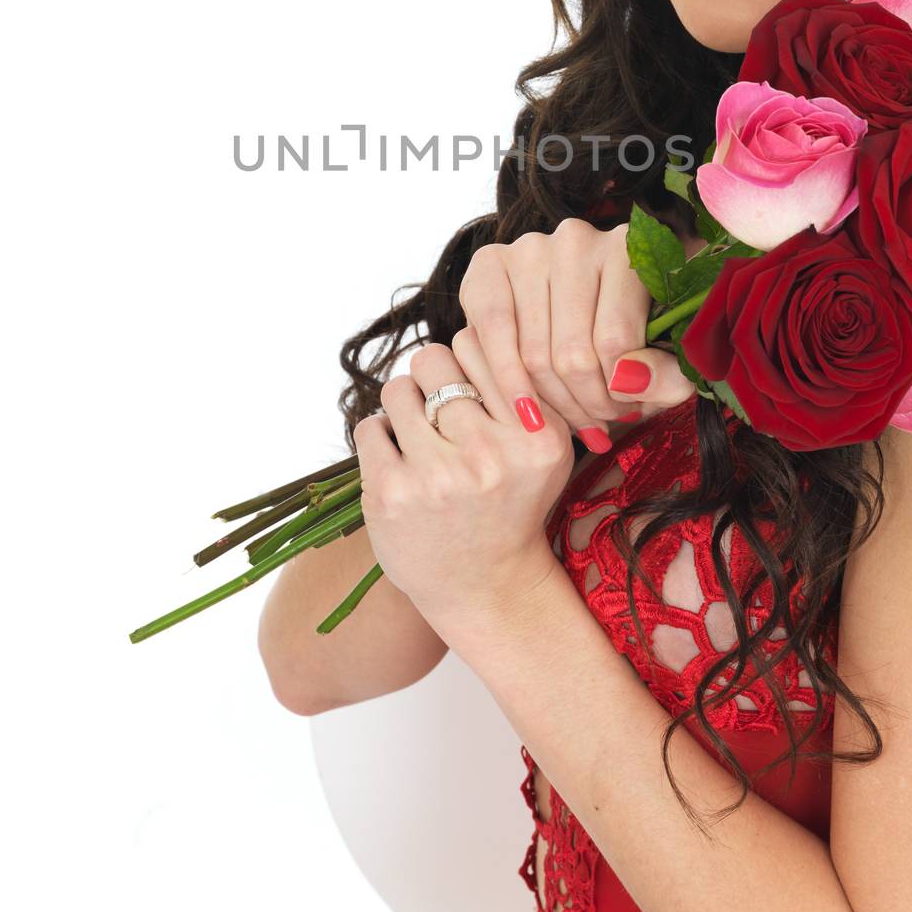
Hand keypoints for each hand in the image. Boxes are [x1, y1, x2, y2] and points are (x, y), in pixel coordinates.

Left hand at [353, 336, 574, 634]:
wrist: (488, 587)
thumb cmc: (510, 505)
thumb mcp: (542, 450)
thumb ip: (519, 389)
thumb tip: (480, 324)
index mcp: (536, 436)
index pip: (482, 345)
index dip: (467, 359)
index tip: (469, 387)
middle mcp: (491, 455)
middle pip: (433, 359)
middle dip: (430, 377)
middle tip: (438, 409)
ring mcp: (438, 477)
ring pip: (397, 389)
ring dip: (403, 407)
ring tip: (419, 438)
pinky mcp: (392, 495)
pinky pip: (369, 427)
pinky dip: (380, 439)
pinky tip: (401, 464)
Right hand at [456, 217, 698, 452]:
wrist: (585, 305)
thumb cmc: (635, 335)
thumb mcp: (669, 358)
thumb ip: (666, 377)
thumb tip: (624, 381)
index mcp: (629, 250)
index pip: (615, 339)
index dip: (621, 392)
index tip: (630, 411)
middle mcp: (577, 239)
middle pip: (573, 352)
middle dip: (588, 402)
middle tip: (600, 421)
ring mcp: (529, 249)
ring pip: (534, 353)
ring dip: (555, 403)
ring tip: (575, 418)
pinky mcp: (489, 263)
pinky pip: (491, 333)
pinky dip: (508, 382)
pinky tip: (528, 414)